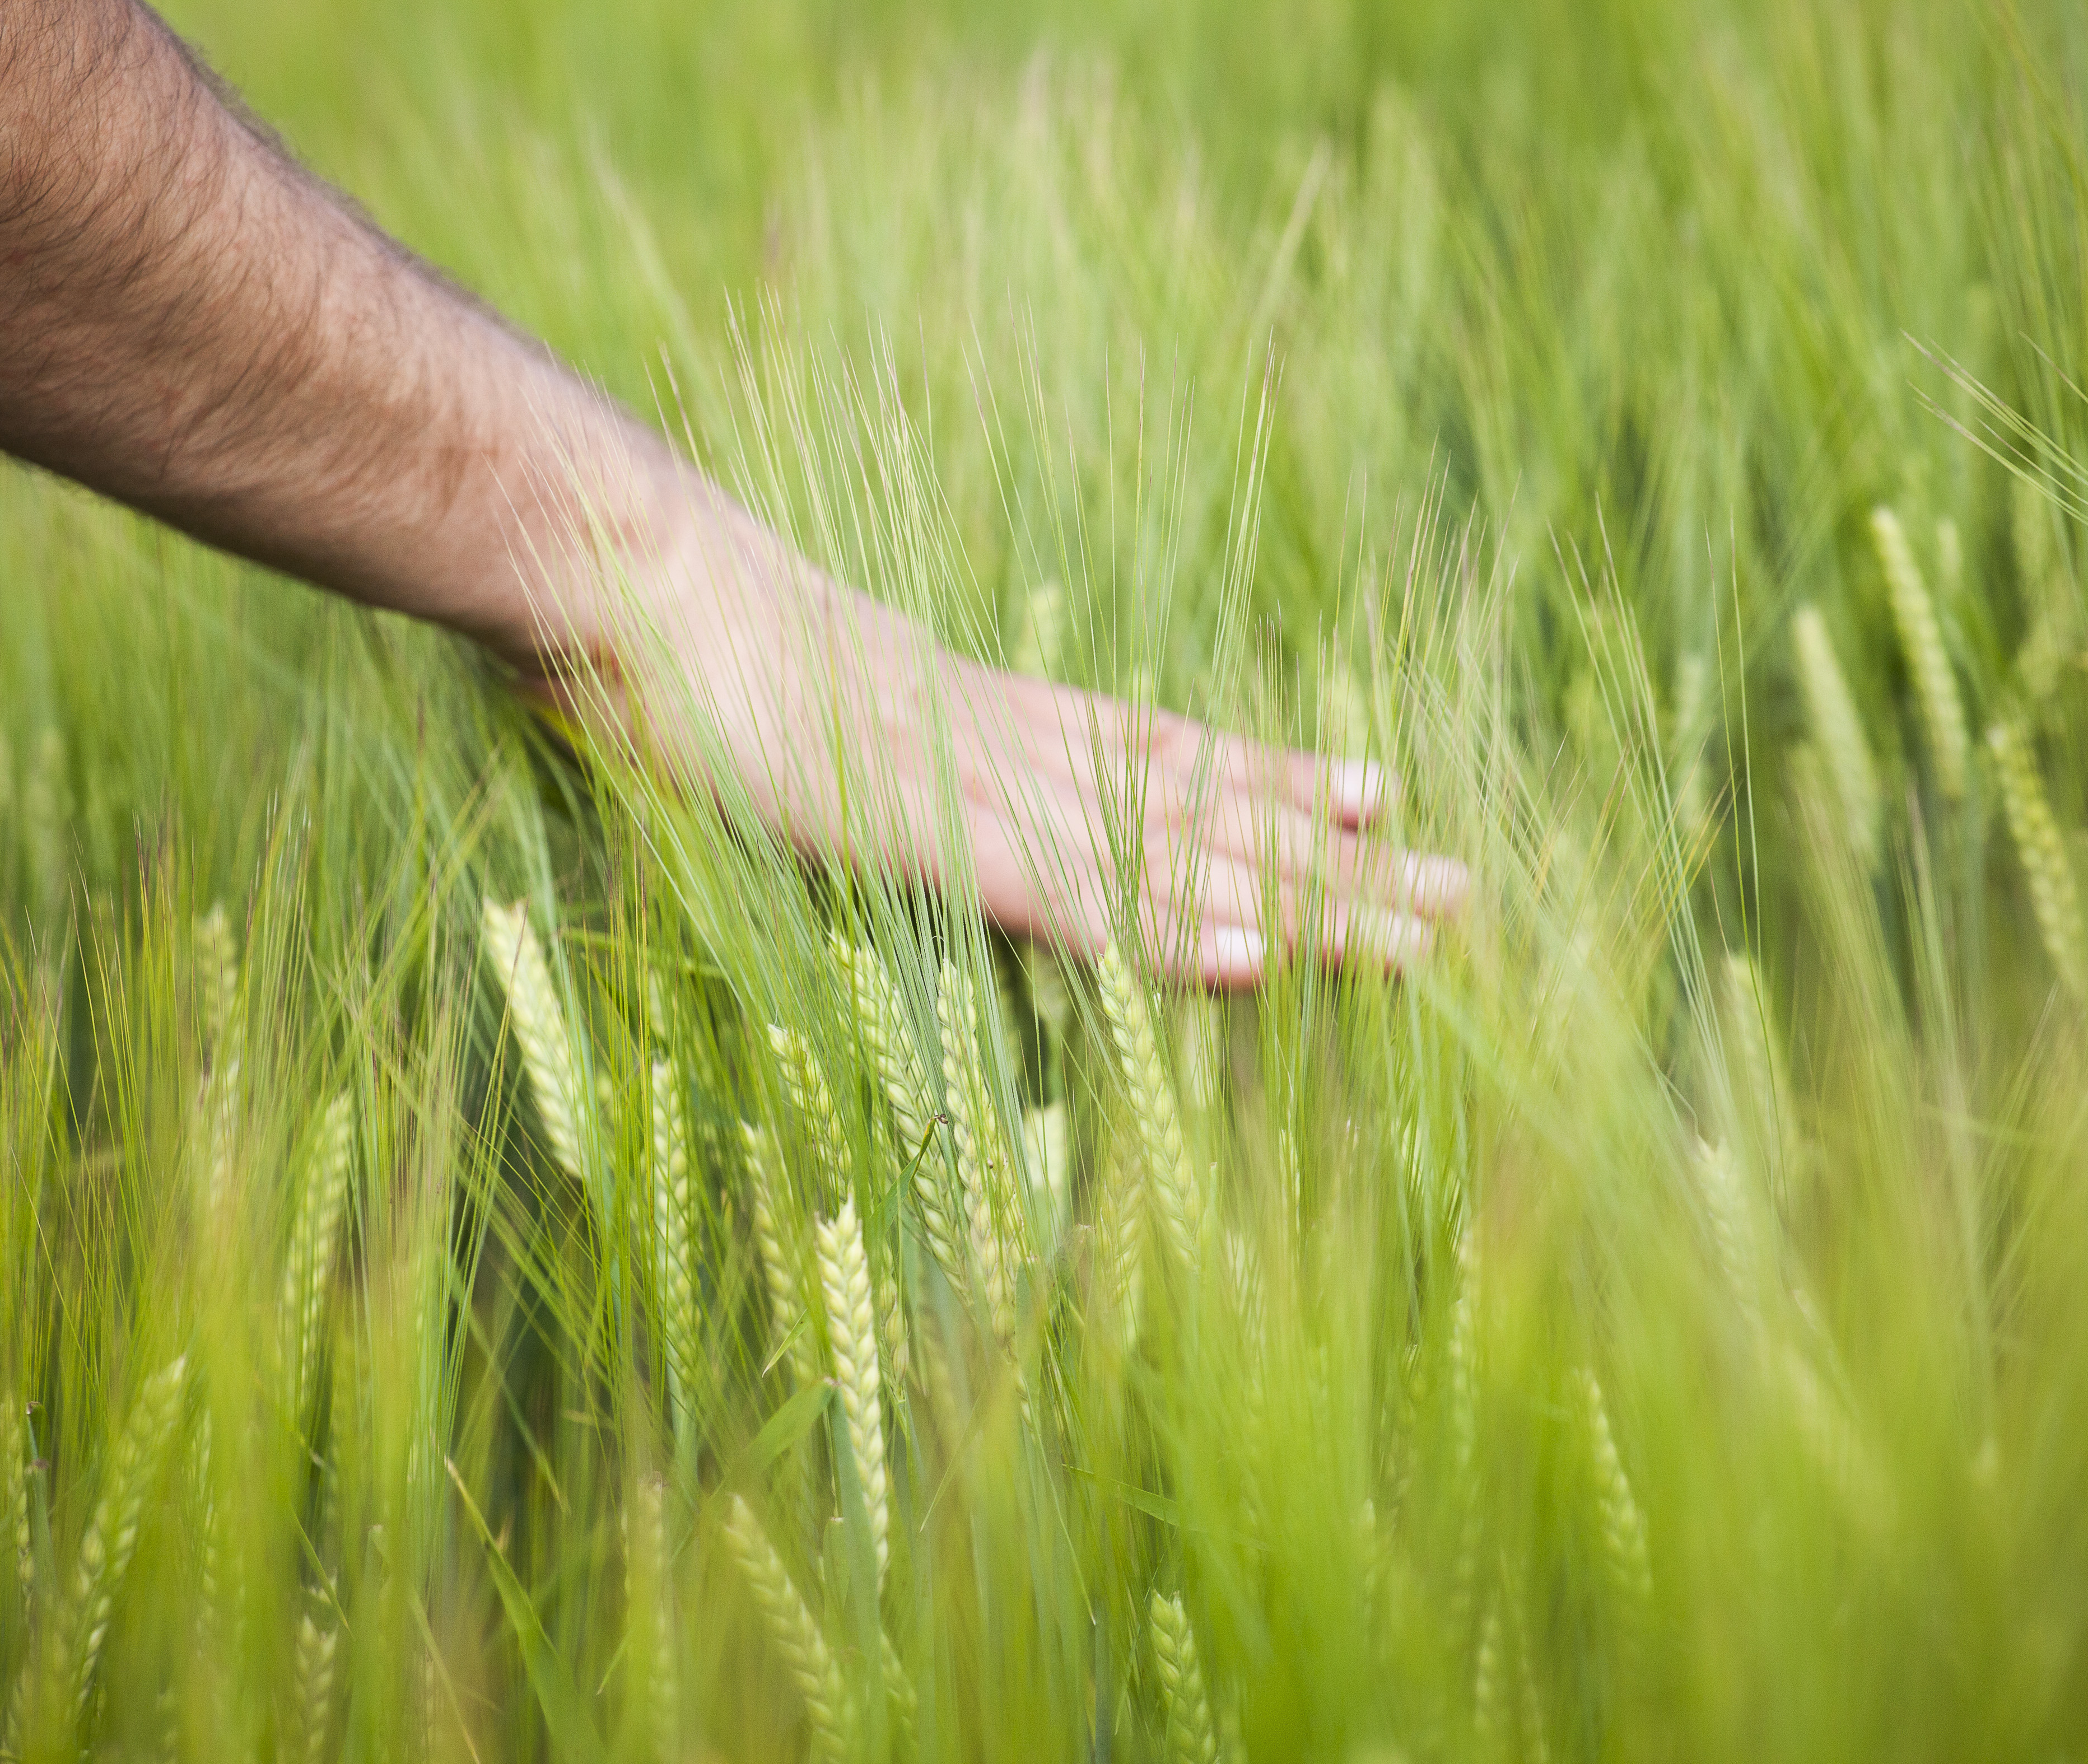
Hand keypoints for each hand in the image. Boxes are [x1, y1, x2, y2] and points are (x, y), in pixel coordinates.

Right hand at [535, 477, 1470, 987]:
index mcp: (987, 717)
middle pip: (1204, 812)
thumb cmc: (684, 645)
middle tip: (1465, 893)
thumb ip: (869, 741)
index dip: (1269, 784)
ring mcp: (973, 790)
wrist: (622, 575)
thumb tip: (891, 772)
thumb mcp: (800, 704)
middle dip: (1335, 864)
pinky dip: (1151, 932)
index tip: (1372, 802)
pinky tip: (1245, 964)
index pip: (1162, 756)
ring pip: (1167, 858)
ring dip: (1293, 905)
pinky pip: (1057, 897)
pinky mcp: (915, 832)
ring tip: (1415, 938)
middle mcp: (1014, 747)